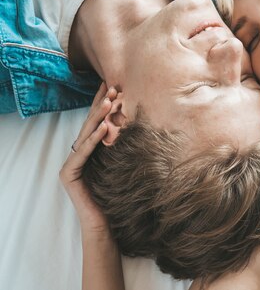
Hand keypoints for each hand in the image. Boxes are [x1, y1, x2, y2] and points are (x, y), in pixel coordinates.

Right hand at [59, 83, 116, 232]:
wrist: (107, 223)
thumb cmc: (120, 194)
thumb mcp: (123, 162)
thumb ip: (123, 145)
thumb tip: (143, 123)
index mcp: (90, 150)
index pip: (97, 122)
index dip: (103, 103)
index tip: (114, 86)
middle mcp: (78, 154)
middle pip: (90, 124)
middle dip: (101, 104)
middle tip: (112, 86)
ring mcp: (71, 163)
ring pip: (86, 135)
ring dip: (98, 117)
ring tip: (109, 102)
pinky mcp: (68, 174)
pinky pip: (83, 153)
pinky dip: (93, 139)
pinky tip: (102, 128)